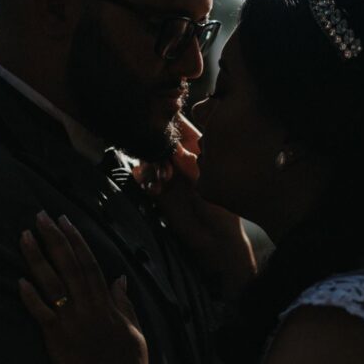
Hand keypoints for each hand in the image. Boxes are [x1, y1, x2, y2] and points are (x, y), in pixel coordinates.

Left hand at [18, 211, 149, 363]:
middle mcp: (89, 307)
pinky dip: (31, 297)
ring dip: (37, 258)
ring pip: (52, 283)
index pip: (89, 263)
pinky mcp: (59, 340)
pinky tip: (20, 280)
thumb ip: (124, 302)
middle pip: (69, 265)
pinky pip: (42, 313)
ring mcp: (73, 322)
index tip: (65, 221)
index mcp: (107, 304)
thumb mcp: (134, 329)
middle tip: (40, 216)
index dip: (76, 240)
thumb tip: (120, 278)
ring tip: (25, 237)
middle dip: (54, 238)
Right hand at [134, 115, 256, 299]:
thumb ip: (190, 163)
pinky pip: (143, 178)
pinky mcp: (156, 190)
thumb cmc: (220, 209)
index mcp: (197, 149)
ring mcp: (167, 174)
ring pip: (148, 157)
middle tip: (165, 163)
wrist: (213, 239)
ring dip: (152, 165)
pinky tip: (155, 190)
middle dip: (158, 147)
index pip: (180, 127)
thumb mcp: (208, 181)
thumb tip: (172, 148)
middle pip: (159, 140)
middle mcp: (180, 158)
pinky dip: (145, 180)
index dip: (169, 123)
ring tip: (162, 180)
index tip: (162, 124)